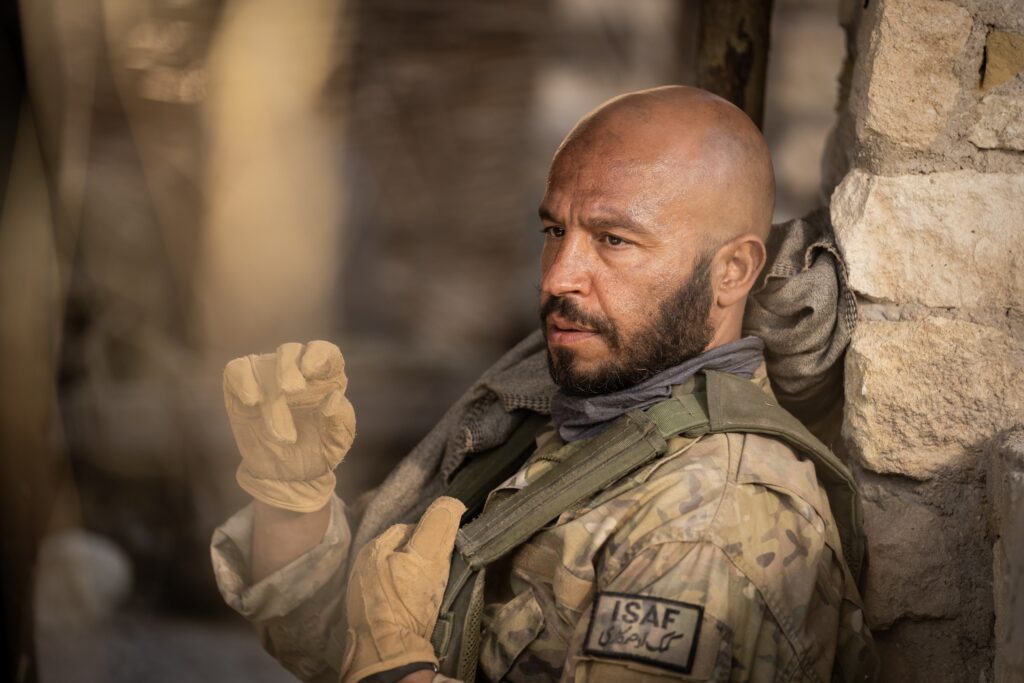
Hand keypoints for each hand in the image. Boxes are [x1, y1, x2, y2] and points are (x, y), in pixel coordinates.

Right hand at [223, 341, 355, 511]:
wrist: (288, 475)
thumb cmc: (318, 451)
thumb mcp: (337, 443)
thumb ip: (340, 420)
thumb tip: (334, 400)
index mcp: (326, 378)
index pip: (325, 353)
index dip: (319, 355)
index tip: (312, 370)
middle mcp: (296, 371)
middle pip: (290, 351)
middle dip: (289, 369)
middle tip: (291, 391)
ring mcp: (267, 377)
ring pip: (264, 366)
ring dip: (270, 398)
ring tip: (281, 435)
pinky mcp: (241, 388)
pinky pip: (237, 370)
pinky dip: (243, 381)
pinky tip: (251, 401)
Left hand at [342, 497, 466, 682]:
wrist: (385, 652)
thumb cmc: (405, 601)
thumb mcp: (427, 558)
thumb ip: (437, 527)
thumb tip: (451, 502)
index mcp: (372, 547)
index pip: (409, 529)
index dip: (431, 537)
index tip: (445, 552)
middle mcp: (362, 567)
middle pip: (402, 552)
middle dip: (420, 559)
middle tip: (438, 573)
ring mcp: (362, 593)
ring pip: (396, 575)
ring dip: (413, 579)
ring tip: (428, 593)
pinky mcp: (367, 616)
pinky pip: (391, 597)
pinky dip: (404, 599)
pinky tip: (413, 609)